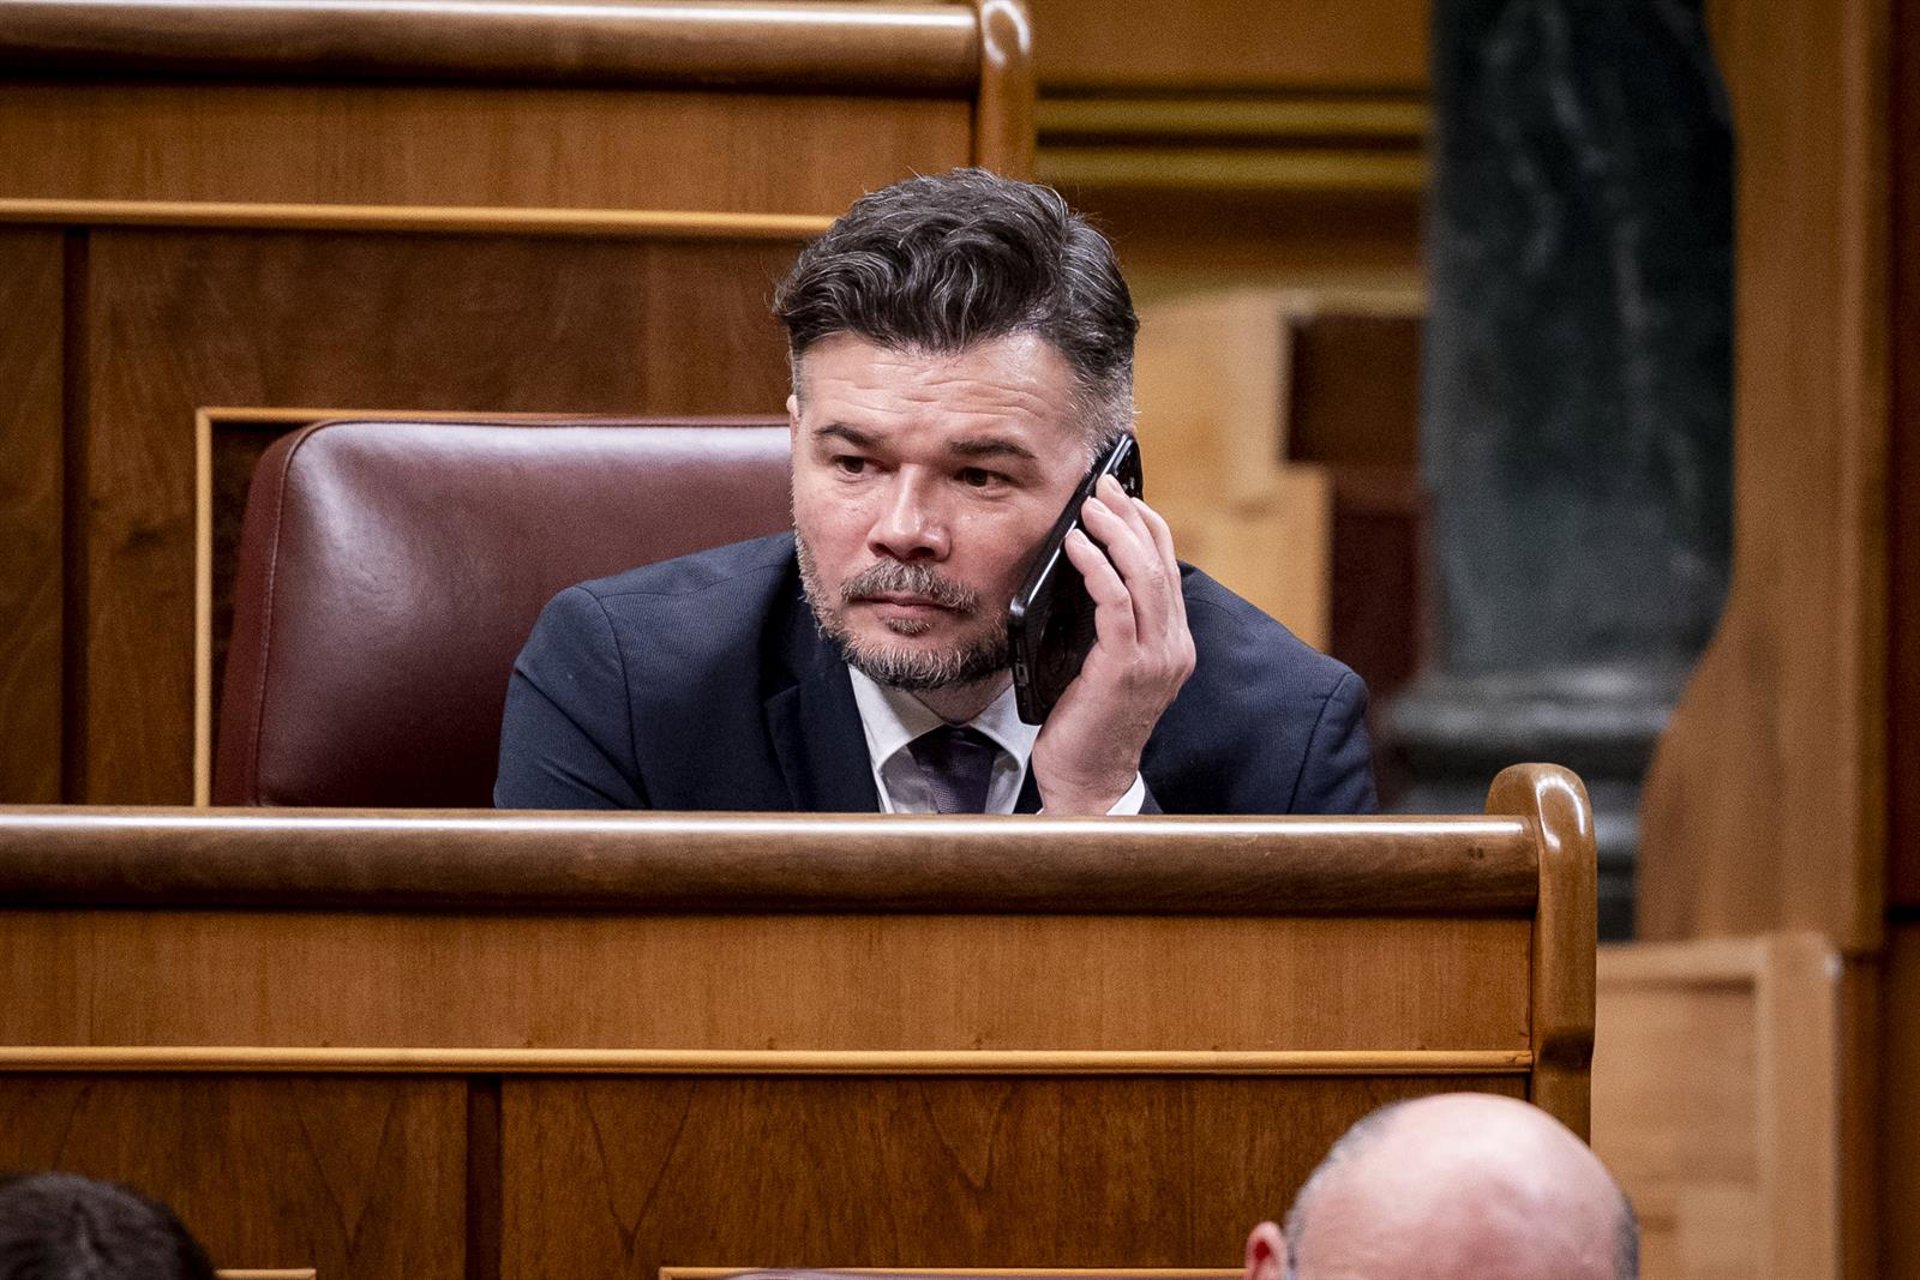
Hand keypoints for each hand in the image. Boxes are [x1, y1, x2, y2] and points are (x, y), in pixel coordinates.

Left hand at [1029, 474, 1195, 813]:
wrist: (1087, 783)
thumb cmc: (1087, 725)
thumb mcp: (1105, 667)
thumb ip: (1110, 626)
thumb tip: (1085, 572)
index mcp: (1173, 644)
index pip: (1167, 569)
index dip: (1147, 525)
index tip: (1121, 496)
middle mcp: (1173, 647)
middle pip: (1159, 563)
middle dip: (1130, 516)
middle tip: (1101, 486)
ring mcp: (1154, 658)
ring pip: (1143, 576)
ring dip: (1114, 532)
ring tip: (1088, 506)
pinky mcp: (1125, 668)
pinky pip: (1115, 603)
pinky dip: (1096, 566)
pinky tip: (1075, 546)